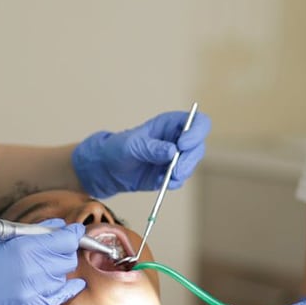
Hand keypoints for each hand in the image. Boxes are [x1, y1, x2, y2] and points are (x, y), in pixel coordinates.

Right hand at [0, 220, 86, 304]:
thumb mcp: (0, 242)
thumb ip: (32, 233)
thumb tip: (56, 226)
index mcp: (23, 248)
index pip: (64, 239)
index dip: (73, 234)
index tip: (75, 232)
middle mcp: (32, 269)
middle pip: (68, 258)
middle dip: (65, 251)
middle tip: (57, 249)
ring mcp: (33, 292)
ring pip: (64, 276)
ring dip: (58, 270)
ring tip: (43, 268)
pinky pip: (61, 296)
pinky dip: (69, 288)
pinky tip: (74, 283)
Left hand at [71, 108, 211, 197]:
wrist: (108, 169)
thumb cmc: (118, 148)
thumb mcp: (132, 145)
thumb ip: (152, 148)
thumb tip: (172, 152)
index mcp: (171, 124)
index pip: (198, 122)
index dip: (196, 132)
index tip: (183, 144)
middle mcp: (177, 139)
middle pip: (198, 146)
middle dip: (189, 159)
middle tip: (175, 170)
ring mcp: (176, 158)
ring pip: (191, 164)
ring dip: (183, 172)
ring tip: (167, 177)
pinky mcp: (170, 174)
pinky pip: (180, 179)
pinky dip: (174, 183)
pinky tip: (161, 182)